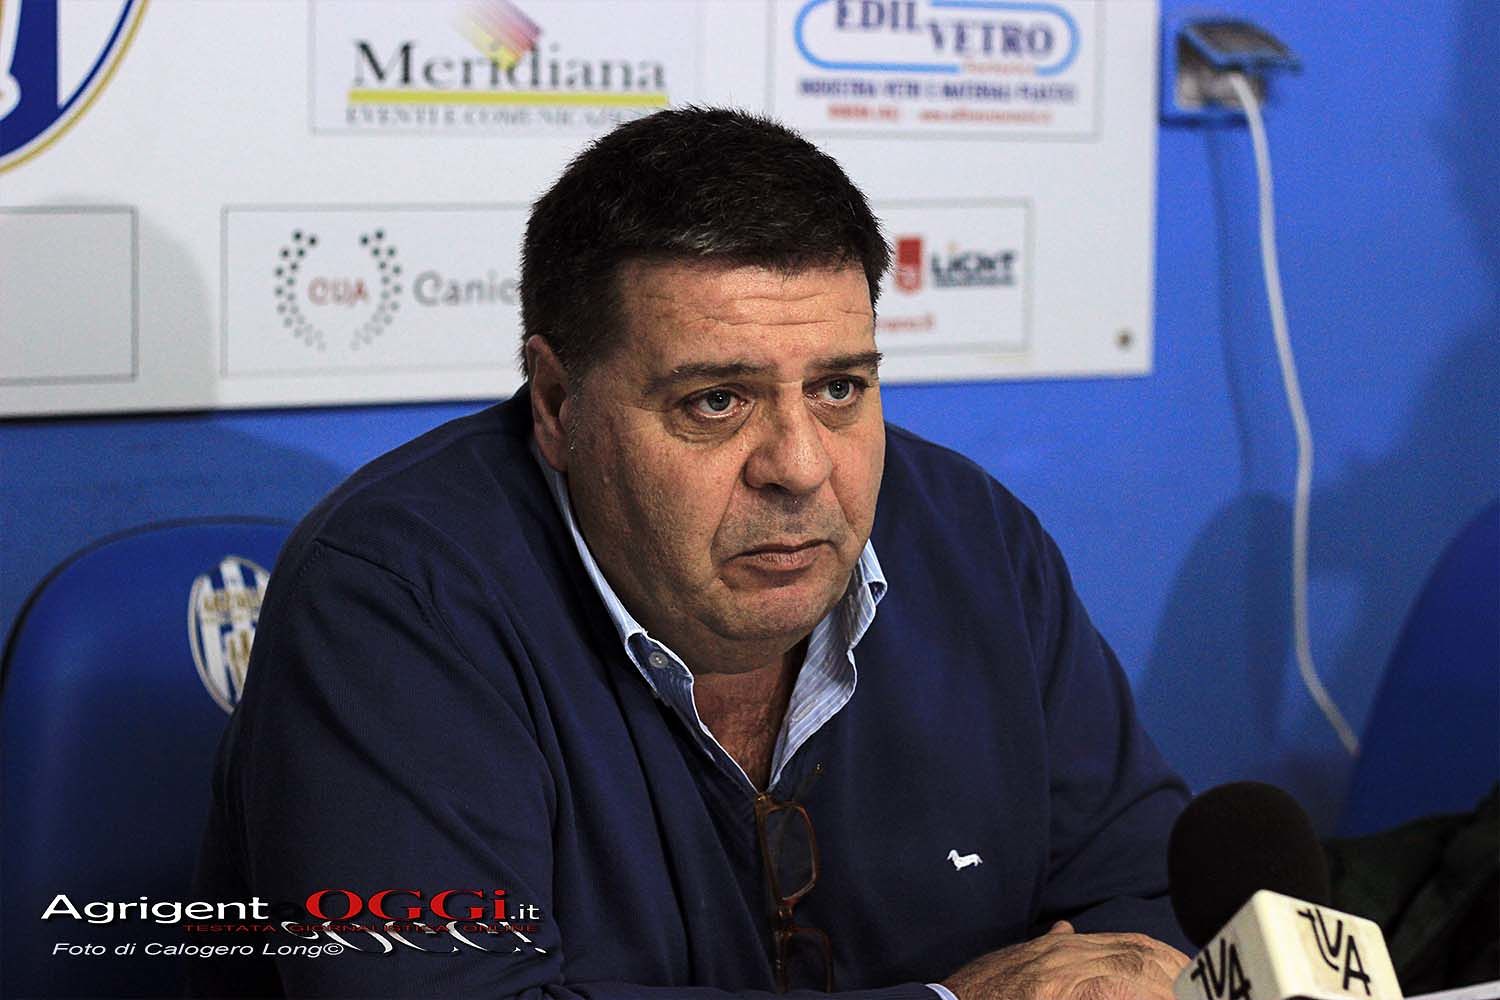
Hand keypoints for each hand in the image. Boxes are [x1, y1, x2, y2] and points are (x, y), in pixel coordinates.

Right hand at [941, 920, 1190, 999]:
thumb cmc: (978, 993)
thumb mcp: (1015, 961)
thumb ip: (1047, 948)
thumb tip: (1065, 931)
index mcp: (1059, 949)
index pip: (1127, 943)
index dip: (1164, 957)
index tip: (1188, 974)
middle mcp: (1061, 957)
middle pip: (1136, 954)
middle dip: (1175, 973)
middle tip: (1202, 989)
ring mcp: (1056, 979)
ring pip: (1126, 974)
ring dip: (1162, 987)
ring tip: (1186, 995)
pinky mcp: (1049, 993)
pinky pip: (1103, 992)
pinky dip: (1131, 994)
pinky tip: (1151, 998)